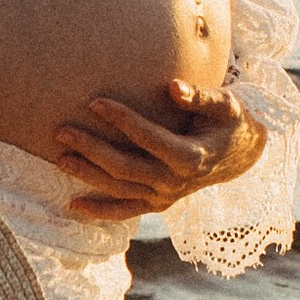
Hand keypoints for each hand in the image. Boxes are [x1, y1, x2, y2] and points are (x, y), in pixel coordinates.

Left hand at [51, 80, 265, 224]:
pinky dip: (99, 210)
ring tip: (60, 158)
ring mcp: (166, 197)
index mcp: (191, 156)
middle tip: (62, 131)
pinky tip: (73, 205)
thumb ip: (200, 97)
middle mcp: (176, 182)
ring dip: (88, 175)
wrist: (240, 156)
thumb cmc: (229, 123)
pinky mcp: (159, 204)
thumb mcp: (226, 105)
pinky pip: (126, 211)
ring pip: (120, 189)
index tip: (94, 102)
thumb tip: (172, 87)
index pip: (149, 138)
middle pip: (126, 167)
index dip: (122, 120)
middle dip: (92, 149)